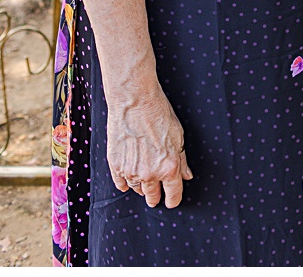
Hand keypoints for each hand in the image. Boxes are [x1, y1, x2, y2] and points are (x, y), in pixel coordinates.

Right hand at [107, 85, 192, 208]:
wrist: (134, 100)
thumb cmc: (158, 114)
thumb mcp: (178, 136)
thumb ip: (182, 160)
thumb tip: (186, 175)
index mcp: (169, 168)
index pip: (173, 194)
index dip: (173, 200)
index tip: (171, 202)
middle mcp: (151, 173)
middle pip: (152, 196)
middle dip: (155, 198)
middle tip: (154, 198)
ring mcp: (131, 170)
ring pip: (136, 189)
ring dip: (140, 188)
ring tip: (141, 185)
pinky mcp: (116, 164)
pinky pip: (120, 183)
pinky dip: (124, 183)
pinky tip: (126, 182)